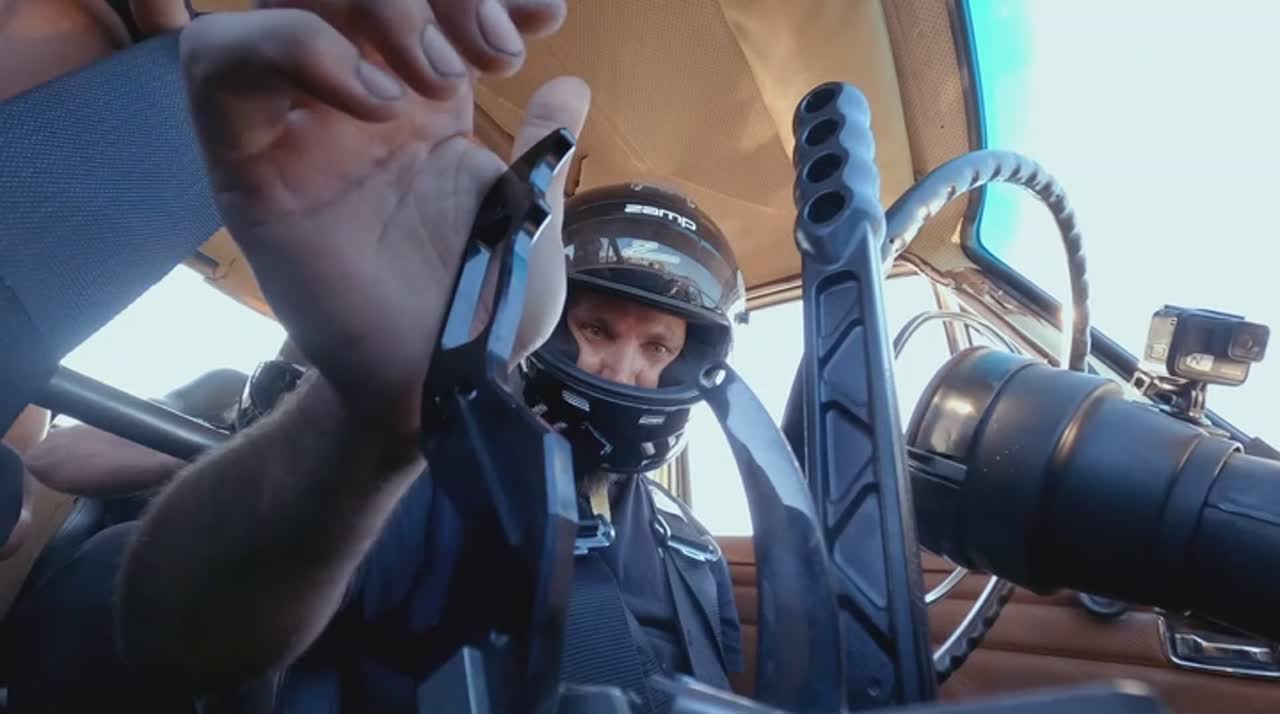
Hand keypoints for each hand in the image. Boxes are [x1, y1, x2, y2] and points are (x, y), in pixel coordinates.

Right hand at [180, 1, 587, 431]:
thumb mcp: (529, 217)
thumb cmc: (482, 307)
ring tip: (441, 79)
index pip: (429, 1)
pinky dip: (299, 50)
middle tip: (494, 53)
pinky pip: (219, 64)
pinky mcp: (246, 164)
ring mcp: (297, 123)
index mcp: (423, 99)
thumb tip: (572, 87)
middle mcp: (356, 96)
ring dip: (373, 7)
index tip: (546, 17)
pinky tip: (381, 103)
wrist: (437, 381)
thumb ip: (542, 149)